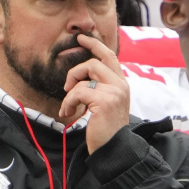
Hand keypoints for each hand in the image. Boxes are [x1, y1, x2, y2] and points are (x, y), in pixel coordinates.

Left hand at [59, 34, 129, 152]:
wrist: (114, 149)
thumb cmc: (106, 130)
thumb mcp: (106, 105)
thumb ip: (100, 89)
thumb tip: (81, 81)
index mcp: (122, 84)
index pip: (109, 56)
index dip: (94, 45)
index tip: (81, 38)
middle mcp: (121, 85)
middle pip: (93, 62)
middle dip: (75, 72)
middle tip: (67, 88)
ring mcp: (114, 92)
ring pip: (84, 78)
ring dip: (70, 93)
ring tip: (68, 107)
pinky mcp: (105, 101)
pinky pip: (78, 92)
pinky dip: (68, 102)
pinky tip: (68, 113)